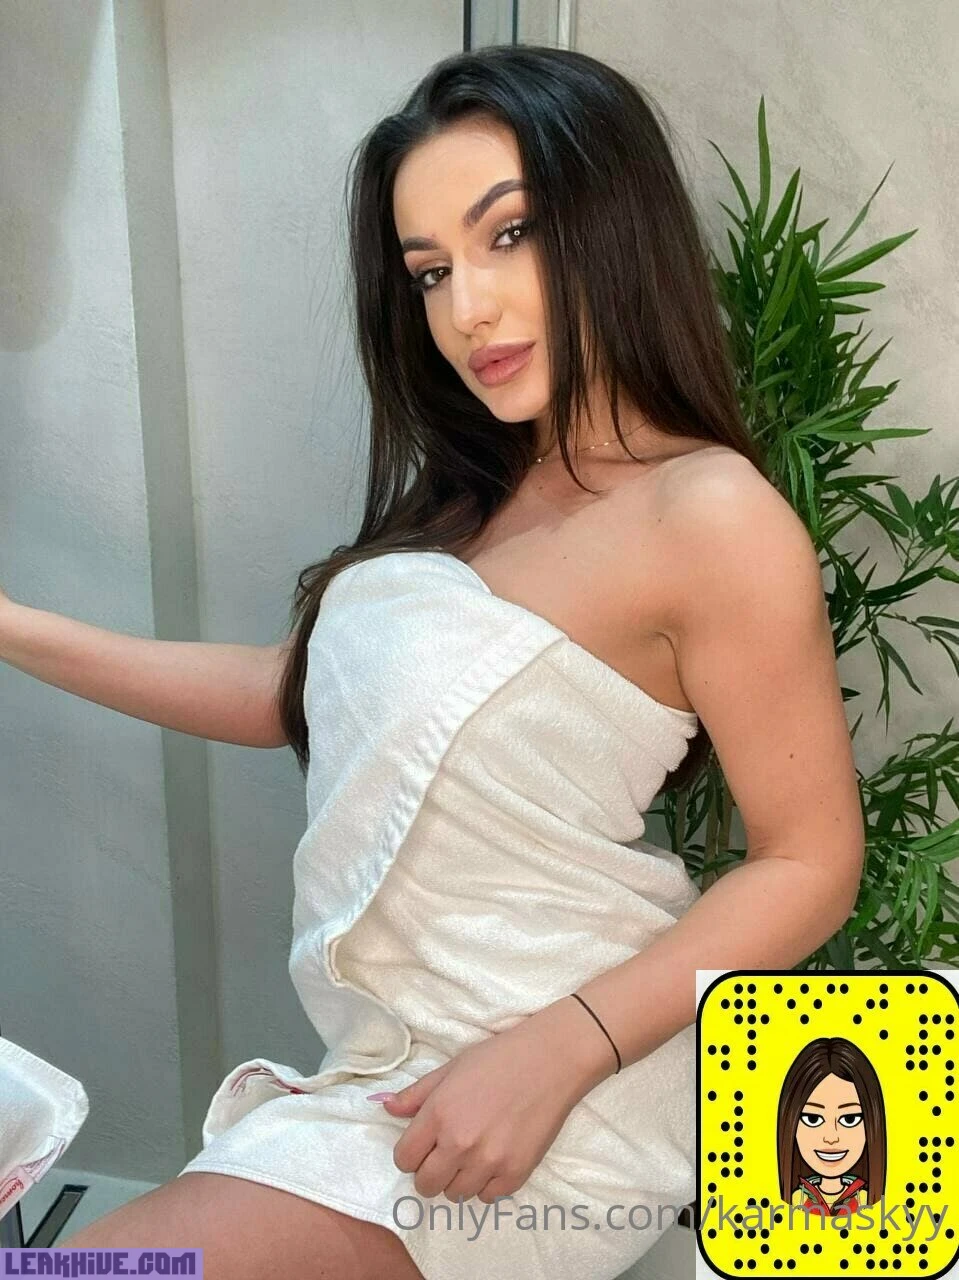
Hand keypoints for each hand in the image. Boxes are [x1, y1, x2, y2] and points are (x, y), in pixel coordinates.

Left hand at [370, 998, 615, 1204]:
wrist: (550, 1061)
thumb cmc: (498, 1058)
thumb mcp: (451, 1068)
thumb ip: (416, 1094)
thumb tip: (386, 1109)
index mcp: (438, 1115)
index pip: (404, 1159)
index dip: (410, 1153)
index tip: (423, 1144)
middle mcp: (459, 1144)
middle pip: (426, 1185)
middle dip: (430, 1171)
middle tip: (446, 1152)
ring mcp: (489, 1162)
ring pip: (456, 1195)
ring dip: (459, 1179)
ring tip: (473, 1153)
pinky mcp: (516, 1174)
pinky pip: (487, 1197)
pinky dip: (487, 1183)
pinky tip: (494, 1158)